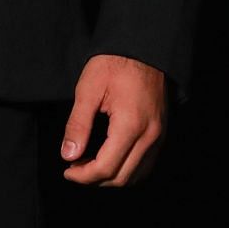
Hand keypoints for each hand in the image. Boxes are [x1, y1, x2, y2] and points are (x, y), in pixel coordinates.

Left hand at [59, 54, 166, 186]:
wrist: (144, 47)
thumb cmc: (115, 63)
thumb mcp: (88, 89)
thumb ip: (78, 125)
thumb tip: (69, 156)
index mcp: (130, 124)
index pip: (105, 168)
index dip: (82, 176)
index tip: (67, 170)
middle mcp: (150, 135)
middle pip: (121, 178)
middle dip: (94, 179)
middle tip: (75, 168)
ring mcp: (159, 135)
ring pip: (136, 175)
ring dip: (111, 177)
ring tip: (91, 164)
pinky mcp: (161, 132)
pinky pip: (146, 164)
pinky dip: (127, 170)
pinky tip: (111, 159)